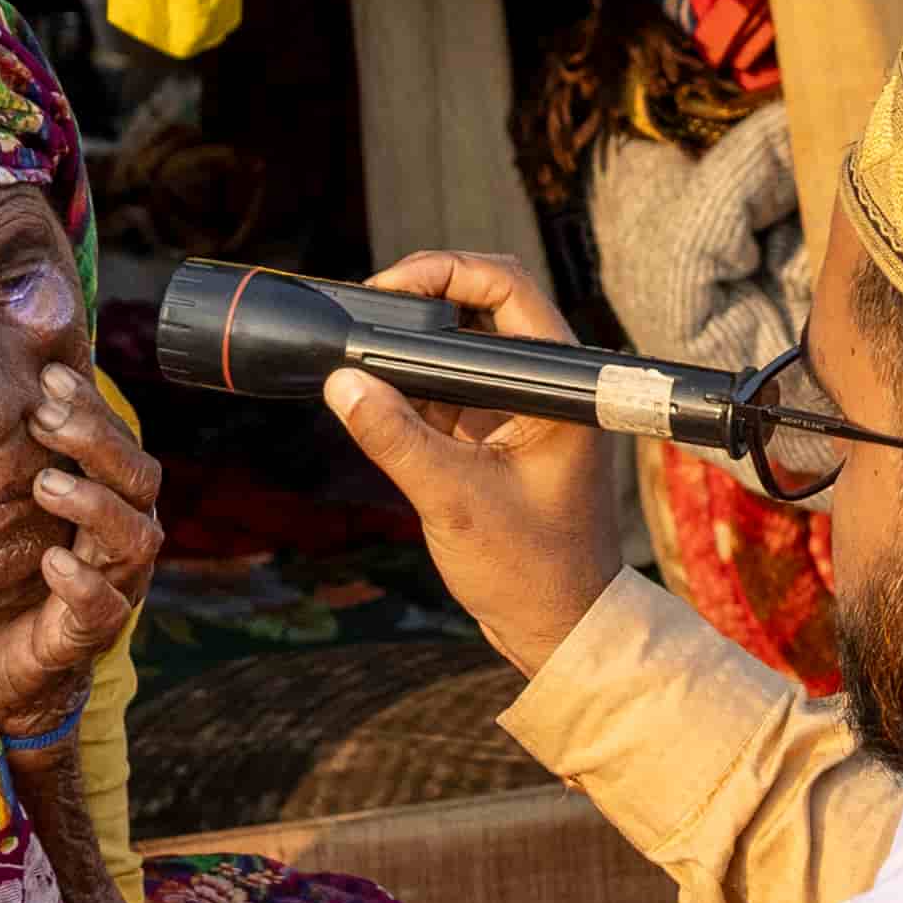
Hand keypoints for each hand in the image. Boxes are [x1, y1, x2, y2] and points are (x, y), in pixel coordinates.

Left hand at [0, 358, 157, 736]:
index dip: (92, 409)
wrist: (2, 668)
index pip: (121, 444)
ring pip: (134, 540)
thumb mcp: (11, 513)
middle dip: (97, 443)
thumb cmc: (9, 579)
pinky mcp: (85, 636)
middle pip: (140, 480)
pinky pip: (102, 609)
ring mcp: (113, 589)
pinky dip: (83, 583)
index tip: (49, 376)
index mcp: (110, 505)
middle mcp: (122, 542)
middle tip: (44, 418)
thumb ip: (17, 461)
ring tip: (45, 485)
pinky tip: (52, 561)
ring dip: (94, 505)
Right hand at [320, 248, 637, 672]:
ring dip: (408, 353)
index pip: (507, 290)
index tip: (386, 290)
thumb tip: (341, 383)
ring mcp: (520, 409)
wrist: (558, 629)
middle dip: (417, 307)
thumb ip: (395, 438)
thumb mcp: (453, 501)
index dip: (444, 273)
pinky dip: (410, 391)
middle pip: (479, 309)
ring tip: (356, 359)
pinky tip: (373, 401)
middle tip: (360, 318)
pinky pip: (447, 392)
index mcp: (561, 388)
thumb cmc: (531, 571)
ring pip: (457, 350)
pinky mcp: (497, 434)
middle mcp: (545, 387)